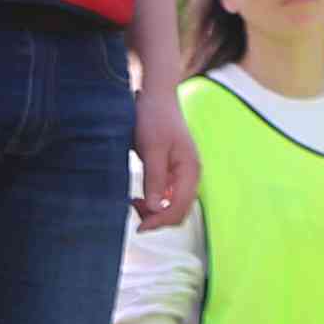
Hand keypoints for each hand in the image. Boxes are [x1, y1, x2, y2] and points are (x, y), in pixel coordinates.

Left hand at [132, 100, 199, 229]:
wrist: (156, 96)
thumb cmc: (153, 118)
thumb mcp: (151, 148)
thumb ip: (155, 178)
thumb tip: (156, 208)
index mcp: (190, 170)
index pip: (179, 208)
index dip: (160, 222)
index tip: (138, 227)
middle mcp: (191, 175)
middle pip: (179, 211)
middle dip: (157, 218)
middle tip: (133, 209)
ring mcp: (183, 174)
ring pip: (173, 206)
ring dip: (155, 211)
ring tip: (133, 202)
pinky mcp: (174, 171)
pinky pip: (168, 196)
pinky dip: (154, 201)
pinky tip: (138, 196)